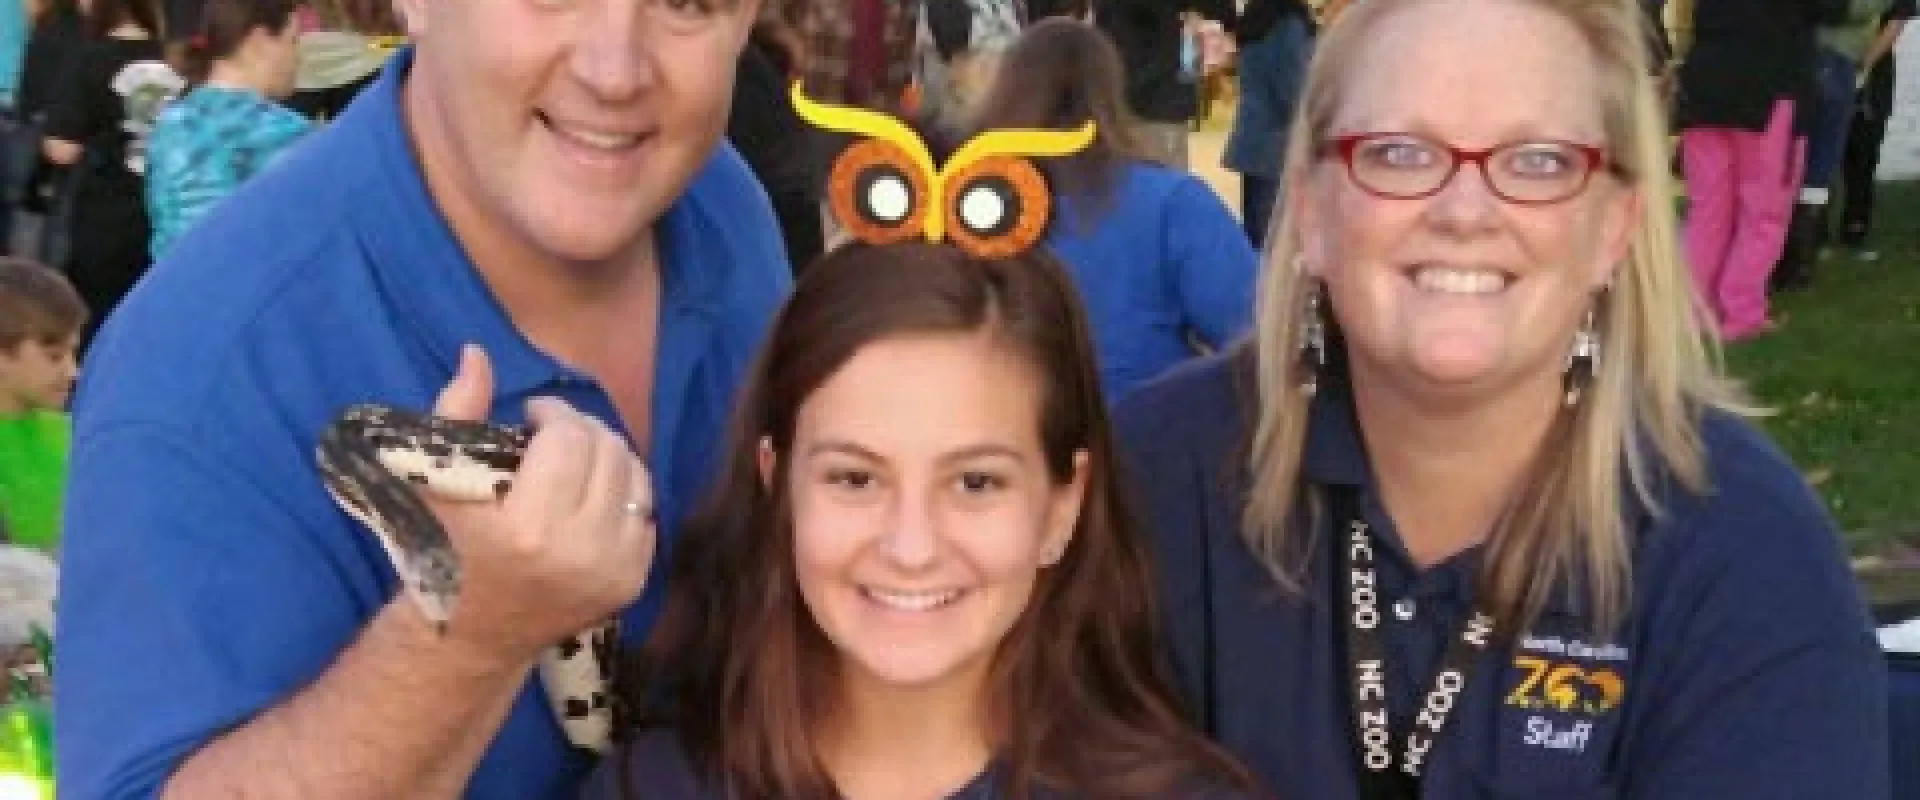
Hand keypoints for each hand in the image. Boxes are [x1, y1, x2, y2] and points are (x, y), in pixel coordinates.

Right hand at [419, 345, 656, 665]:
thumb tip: (478, 352)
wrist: (470, 633)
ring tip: (575, 460)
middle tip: (554, 434)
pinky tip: (590, 497)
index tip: (532, 416)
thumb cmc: (444, 550)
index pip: (568, 438)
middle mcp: (580, 551)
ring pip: (636, 477)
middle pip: (608, 451)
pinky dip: (622, 495)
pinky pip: (647, 512)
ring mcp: (611, 571)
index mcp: (528, 527)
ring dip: (608, 456)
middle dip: (581, 429)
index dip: (552, 413)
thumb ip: (457, 411)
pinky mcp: (631, 584)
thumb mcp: (434, 481)